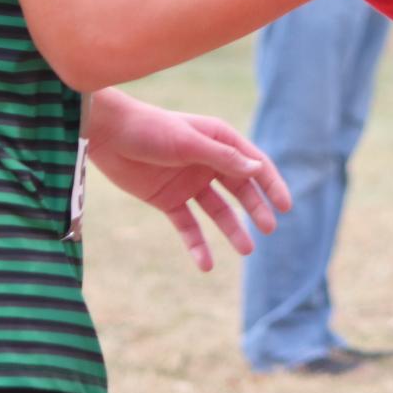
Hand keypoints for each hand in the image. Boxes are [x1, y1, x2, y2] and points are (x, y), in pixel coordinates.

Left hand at [87, 93, 291, 271]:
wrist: (107, 135)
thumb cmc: (150, 129)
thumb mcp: (189, 143)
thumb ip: (222, 158)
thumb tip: (257, 171)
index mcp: (218, 140)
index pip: (253, 164)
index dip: (271, 184)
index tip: (286, 205)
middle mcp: (207, 162)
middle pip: (240, 189)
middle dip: (256, 208)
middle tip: (269, 229)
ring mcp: (188, 183)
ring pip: (218, 210)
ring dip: (232, 229)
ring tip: (247, 250)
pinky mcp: (168, 200)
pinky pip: (189, 225)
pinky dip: (197, 244)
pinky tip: (205, 264)